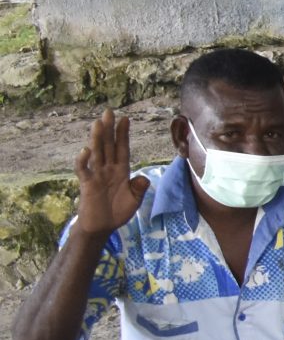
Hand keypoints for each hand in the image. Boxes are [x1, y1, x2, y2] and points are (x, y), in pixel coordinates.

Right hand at [72, 111, 148, 235]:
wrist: (102, 227)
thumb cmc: (118, 212)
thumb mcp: (134, 200)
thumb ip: (139, 188)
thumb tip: (143, 178)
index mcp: (121, 171)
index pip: (122, 149)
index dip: (123, 135)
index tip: (126, 119)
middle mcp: (108, 169)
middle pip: (108, 146)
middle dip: (109, 129)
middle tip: (109, 111)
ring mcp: (97, 175)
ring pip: (97, 153)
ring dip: (97, 138)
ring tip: (98, 123)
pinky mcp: (87, 184)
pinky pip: (84, 170)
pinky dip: (83, 161)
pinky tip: (85, 150)